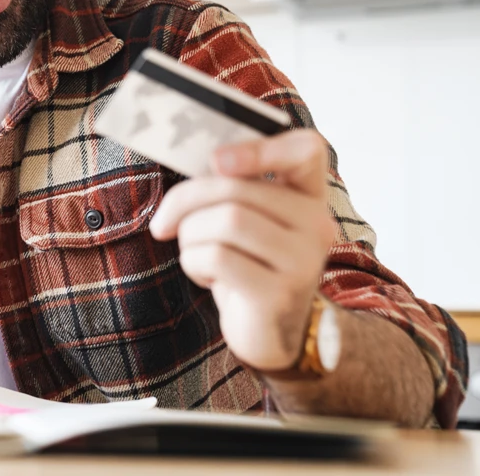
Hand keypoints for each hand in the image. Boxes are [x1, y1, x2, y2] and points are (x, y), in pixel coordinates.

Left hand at [148, 129, 337, 370]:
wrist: (270, 333)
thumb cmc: (249, 267)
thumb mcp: (245, 222)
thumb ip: (231, 188)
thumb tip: (199, 165)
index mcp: (308, 198)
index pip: (307, 149)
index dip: (262, 146)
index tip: (217, 162)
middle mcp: (316, 225)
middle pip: (235, 189)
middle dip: (184, 202)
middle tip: (162, 224)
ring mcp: (303, 260)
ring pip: (224, 220)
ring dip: (189, 237)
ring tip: (196, 253)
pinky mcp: (279, 293)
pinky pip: (215, 256)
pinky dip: (194, 263)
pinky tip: (207, 277)